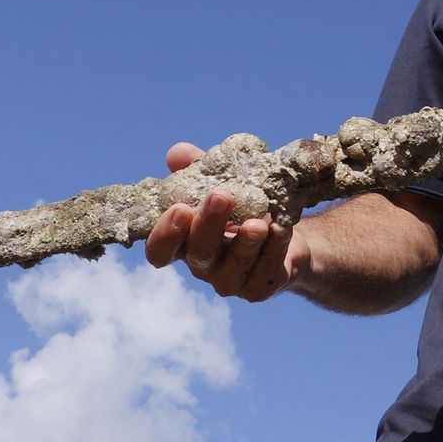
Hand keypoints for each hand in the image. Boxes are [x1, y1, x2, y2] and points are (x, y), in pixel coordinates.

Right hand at [144, 142, 308, 301]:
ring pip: (235, 264)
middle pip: (198, 252)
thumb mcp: (221, 182)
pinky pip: (266, 269)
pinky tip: (282, 228)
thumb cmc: (242, 207)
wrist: (282, 232)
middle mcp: (202, 265)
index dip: (165, 234)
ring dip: (246, 242)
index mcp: (184, 242)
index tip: (180, 207)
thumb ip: (198, 169)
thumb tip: (178, 153)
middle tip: (221, 196)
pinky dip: (275, 247)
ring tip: (257, 222)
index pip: (160, 249)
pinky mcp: (257, 288)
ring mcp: (229, 280)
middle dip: (209, 223)